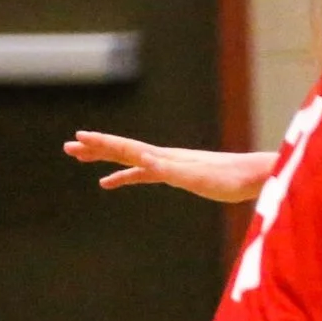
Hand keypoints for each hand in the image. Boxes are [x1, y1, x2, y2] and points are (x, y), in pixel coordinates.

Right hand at [64, 131, 271, 203]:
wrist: (253, 176)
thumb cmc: (228, 179)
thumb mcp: (196, 177)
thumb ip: (168, 169)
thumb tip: (142, 158)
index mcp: (165, 157)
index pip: (127, 147)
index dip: (102, 143)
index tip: (78, 138)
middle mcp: (164, 157)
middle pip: (122, 149)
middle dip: (95, 148)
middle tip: (68, 146)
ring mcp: (169, 164)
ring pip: (128, 160)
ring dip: (104, 159)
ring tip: (81, 158)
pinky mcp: (177, 174)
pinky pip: (141, 174)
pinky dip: (124, 176)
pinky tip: (111, 182)